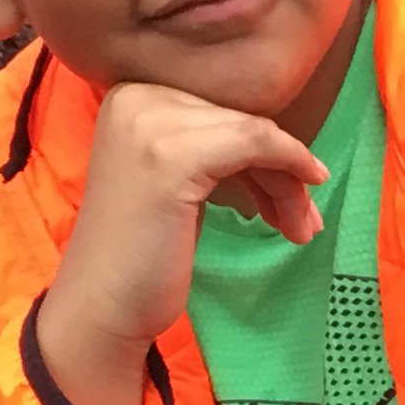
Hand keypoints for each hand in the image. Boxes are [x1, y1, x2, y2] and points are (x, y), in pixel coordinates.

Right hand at [28, 80, 329, 404]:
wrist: (101, 308)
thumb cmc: (143, 254)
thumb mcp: (178, 182)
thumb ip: (212, 149)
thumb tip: (285, 142)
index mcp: (133, 96)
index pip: (222, 109)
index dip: (265, 150)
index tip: (290, 193)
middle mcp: (137, 97)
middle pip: (238, 119)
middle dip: (282, 167)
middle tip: (304, 218)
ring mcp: (150, 123)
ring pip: (252, 133)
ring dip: (288, 182)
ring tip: (301, 228)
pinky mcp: (172, 155)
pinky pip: (254, 143)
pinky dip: (290, 166)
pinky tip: (299, 209)